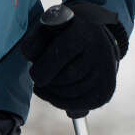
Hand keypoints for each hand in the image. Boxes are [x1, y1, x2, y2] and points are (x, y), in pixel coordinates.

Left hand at [19, 2, 125, 116]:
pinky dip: (63, 103)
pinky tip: (55, 95)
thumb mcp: (49, 30)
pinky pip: (80, 105)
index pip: (60, 54)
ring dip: (53, 94)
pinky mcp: (106, 89)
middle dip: (47, 82)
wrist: (94, 40)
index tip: (33, 74)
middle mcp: (99, 49)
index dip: (42, 69)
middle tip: (39, 80)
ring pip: (72, 93)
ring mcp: (106, 71)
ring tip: (47, 85)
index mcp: (83, 31)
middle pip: (66, 77)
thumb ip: (34, 40)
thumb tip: (28, 53)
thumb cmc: (63, 37)